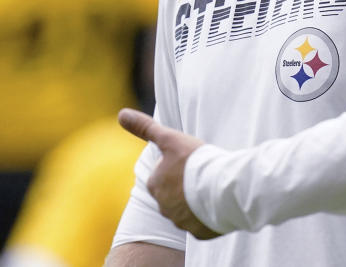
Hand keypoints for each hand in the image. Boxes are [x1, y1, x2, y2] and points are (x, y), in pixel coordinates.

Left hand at [118, 108, 220, 239]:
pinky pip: (202, 222)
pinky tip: (218, 203)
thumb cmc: (196, 162)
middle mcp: (164, 206)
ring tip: (213, 187)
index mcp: (155, 185)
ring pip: (187, 209)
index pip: (163, 174)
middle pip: (174, 193)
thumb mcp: (171, 139)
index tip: (192, 162)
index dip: (179, 166)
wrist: (223, 190)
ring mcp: (182, 221)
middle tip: (204, 174)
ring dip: (197, 200)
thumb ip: (146, 128)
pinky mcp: (199, 232)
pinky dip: (208, 215)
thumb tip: (121, 114)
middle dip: (186, 185)